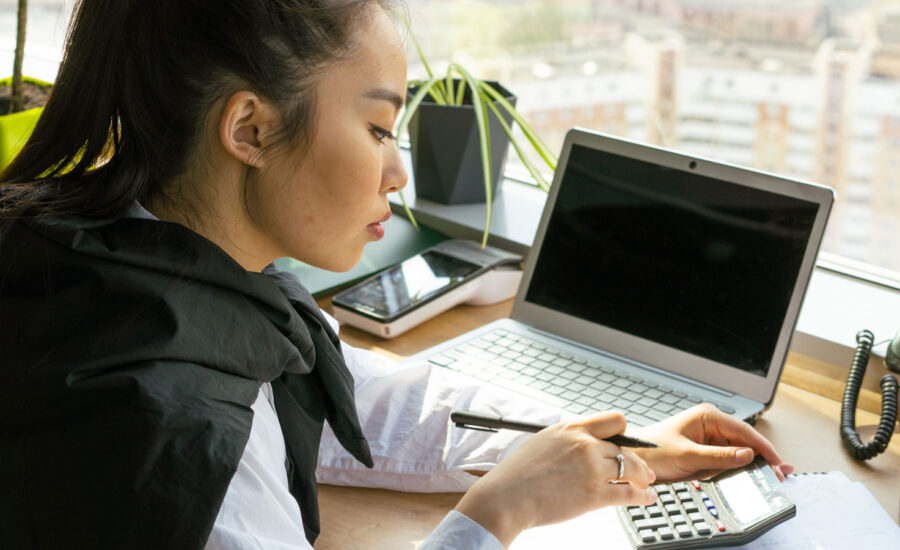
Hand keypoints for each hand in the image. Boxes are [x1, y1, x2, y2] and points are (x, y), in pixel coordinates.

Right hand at [455, 411, 656, 546]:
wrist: (506, 498)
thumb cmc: (517, 474)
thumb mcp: (543, 442)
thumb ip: (567, 440)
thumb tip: (583, 444)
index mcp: (571, 428)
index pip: (614, 420)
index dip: (623, 434)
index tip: (626, 444)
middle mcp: (584, 444)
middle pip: (626, 447)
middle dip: (637, 460)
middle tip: (644, 469)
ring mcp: (592, 469)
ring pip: (632, 469)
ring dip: (643, 478)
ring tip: (646, 484)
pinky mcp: (595, 494)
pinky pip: (629, 493)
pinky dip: (642, 496)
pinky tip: (646, 498)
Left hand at [630, 404, 794, 481]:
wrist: (632, 458)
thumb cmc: (652, 450)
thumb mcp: (687, 455)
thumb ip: (719, 456)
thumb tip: (748, 455)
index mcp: (707, 416)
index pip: (744, 430)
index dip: (763, 447)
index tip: (777, 462)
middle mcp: (710, 423)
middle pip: (745, 441)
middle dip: (762, 457)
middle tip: (779, 475)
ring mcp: (709, 437)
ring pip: (739, 450)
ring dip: (753, 463)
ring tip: (771, 476)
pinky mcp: (706, 450)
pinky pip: (728, 458)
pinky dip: (740, 467)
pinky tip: (752, 474)